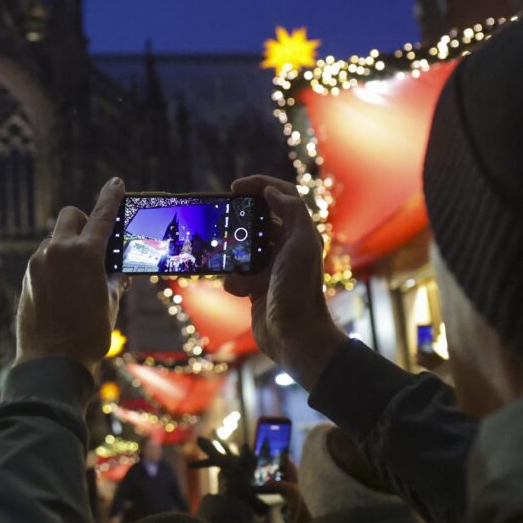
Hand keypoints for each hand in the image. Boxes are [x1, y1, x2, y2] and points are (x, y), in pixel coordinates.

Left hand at [16, 178, 127, 367]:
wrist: (51, 360)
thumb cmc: (87, 335)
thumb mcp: (111, 304)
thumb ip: (114, 281)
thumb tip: (118, 274)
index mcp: (85, 254)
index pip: (102, 215)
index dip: (111, 197)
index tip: (116, 183)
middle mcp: (58, 251)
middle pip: (71, 215)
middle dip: (83, 221)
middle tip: (95, 242)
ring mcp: (38, 263)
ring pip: (55, 239)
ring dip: (68, 246)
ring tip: (80, 276)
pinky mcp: (27, 277)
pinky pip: (44, 258)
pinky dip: (56, 264)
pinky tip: (64, 288)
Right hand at [223, 176, 345, 389]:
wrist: (295, 336)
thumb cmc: (300, 291)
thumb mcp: (301, 246)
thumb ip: (292, 213)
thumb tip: (273, 192)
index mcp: (300, 233)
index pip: (282, 196)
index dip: (260, 185)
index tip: (235, 187)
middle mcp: (287, 248)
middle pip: (258, 221)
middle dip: (239, 223)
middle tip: (221, 220)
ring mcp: (271, 268)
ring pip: (243, 250)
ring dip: (232, 256)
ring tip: (223, 257)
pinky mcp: (257, 287)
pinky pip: (237, 275)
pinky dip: (234, 281)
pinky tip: (240, 290)